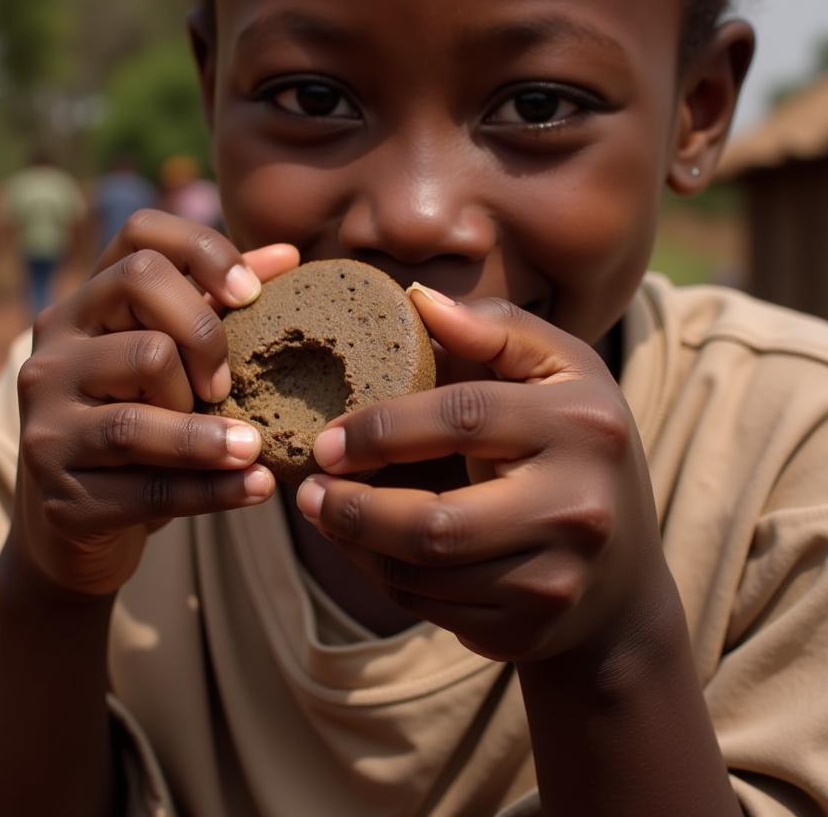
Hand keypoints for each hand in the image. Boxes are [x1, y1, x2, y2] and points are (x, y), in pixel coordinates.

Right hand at [12, 209, 298, 595]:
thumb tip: (287, 256)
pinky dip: (214, 488)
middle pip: (139, 297)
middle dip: (203, 336)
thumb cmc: (138, 425)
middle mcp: (53, 352)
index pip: (138, 235)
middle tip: (226, 386)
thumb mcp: (171, 363)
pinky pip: (151, 486)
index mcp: (82, 308)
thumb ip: (217, 308)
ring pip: (141, 405)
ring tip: (254, 447)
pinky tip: (257, 486)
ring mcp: (47, 423)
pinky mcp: (63, 494)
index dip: (203, 250)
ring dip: (210, 433)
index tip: (250, 294)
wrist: (71, 529)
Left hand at [295, 287, 666, 662]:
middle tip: (308, 490)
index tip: (326, 439)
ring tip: (322, 512)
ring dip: (355, 545)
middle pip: (436, 523)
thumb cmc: (577, 449)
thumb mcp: (563, 373)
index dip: (381, 428)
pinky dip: (383, 578)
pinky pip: (430, 607)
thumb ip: (499, 328)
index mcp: (581, 426)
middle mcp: (577, 508)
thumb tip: (419, 299)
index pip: (463, 418)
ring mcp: (555, 579)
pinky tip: (364, 549)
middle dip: (353, 510)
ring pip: (423, 573)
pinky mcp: (528, 629)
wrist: (620, 579)